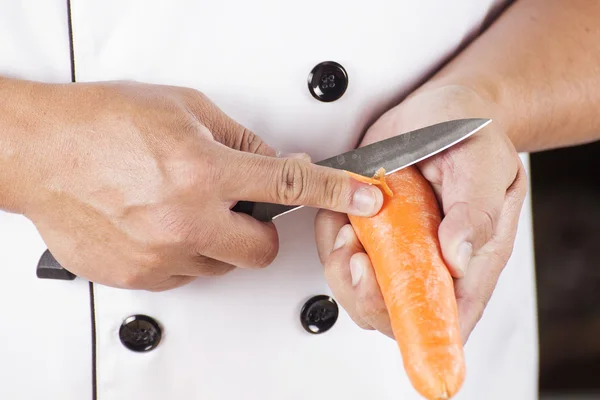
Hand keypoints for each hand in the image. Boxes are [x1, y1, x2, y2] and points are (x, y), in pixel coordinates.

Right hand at [17, 80, 383, 290]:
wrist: (39, 152)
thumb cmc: (100, 124)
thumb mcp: (182, 110)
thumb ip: (237, 140)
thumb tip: (273, 162)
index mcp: (200, 169)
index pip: (288, 184)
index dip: (335, 191)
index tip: (364, 198)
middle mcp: (184, 218)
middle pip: (263, 249)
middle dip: (261, 230)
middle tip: (239, 208)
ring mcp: (161, 253)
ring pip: (223, 265)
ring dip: (218, 240)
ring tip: (183, 208)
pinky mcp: (141, 275)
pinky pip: (187, 274)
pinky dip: (186, 253)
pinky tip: (162, 224)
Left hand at [314, 85, 527, 341]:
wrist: (437, 109)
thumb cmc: (469, 133)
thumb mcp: (483, 162)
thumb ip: (476, 211)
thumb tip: (459, 259)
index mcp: (472, 258)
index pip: (450, 317)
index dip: (418, 320)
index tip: (391, 292)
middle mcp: (430, 261)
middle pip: (394, 313)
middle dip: (365, 293)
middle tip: (359, 254)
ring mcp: (396, 248)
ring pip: (358, 288)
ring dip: (342, 265)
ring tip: (350, 227)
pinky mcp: (368, 232)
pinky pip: (338, 253)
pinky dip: (330, 239)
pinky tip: (342, 215)